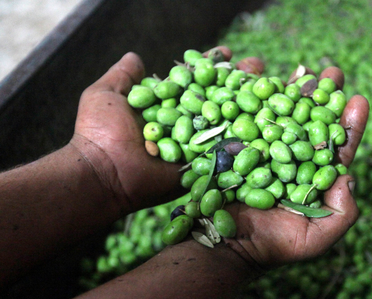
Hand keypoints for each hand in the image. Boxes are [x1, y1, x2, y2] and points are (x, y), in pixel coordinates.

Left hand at [70, 47, 263, 213]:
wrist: (104, 172)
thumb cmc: (100, 133)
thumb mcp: (106, 95)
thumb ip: (123, 77)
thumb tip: (135, 57)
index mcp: (166, 107)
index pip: (195, 81)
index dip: (211, 67)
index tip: (228, 54)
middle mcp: (184, 125)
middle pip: (216, 99)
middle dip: (239, 83)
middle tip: (259, 69)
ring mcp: (194, 147)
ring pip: (226, 123)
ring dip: (249, 106)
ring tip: (271, 89)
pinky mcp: (201, 168)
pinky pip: (225, 153)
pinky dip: (245, 140)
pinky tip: (267, 123)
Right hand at [223, 67, 369, 269]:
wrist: (227, 247)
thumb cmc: (274, 246)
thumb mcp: (316, 238)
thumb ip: (342, 214)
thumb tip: (349, 176)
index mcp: (315, 177)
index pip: (337, 147)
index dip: (350, 125)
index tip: (359, 100)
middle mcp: (293, 159)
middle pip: (313, 122)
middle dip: (325, 96)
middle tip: (333, 72)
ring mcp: (265, 149)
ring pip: (284, 114)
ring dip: (296, 89)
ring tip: (306, 68)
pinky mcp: (238, 145)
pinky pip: (250, 117)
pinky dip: (259, 98)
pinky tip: (267, 77)